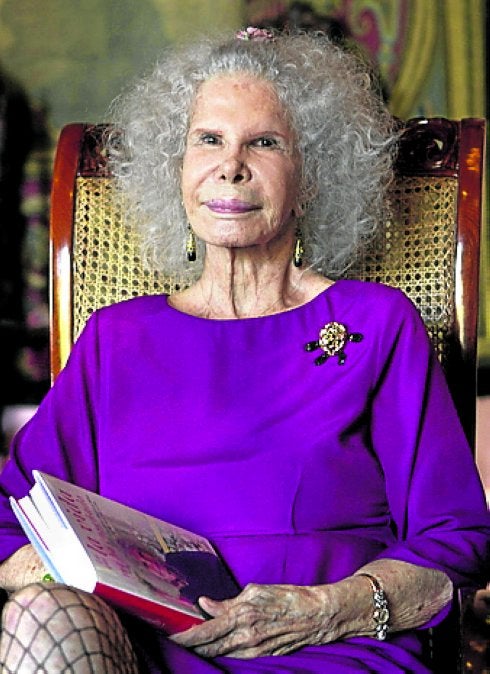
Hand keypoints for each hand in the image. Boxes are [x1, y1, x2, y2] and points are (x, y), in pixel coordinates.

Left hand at [170, 582, 342, 658]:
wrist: (316, 616)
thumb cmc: (288, 598)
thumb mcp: (256, 591)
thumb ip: (228, 601)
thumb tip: (205, 604)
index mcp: (242, 617)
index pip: (205, 631)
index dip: (186, 635)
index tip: (172, 634)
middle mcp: (245, 638)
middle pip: (209, 648)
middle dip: (192, 645)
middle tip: (178, 639)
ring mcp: (254, 650)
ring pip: (221, 653)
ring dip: (206, 648)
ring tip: (194, 640)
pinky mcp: (262, 655)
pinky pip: (236, 655)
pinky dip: (223, 650)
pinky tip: (218, 643)